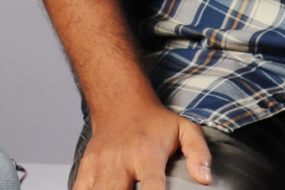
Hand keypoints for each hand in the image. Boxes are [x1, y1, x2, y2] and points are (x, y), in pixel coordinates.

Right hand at [71, 104, 210, 189]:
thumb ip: (198, 152)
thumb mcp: (185, 129)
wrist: (120, 103)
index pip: (151, 185)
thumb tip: (205, 178)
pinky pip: (79, 189)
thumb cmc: (155, 123)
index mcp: (146, 153)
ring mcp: (100, 164)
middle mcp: (120, 159)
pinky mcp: (86, 167)